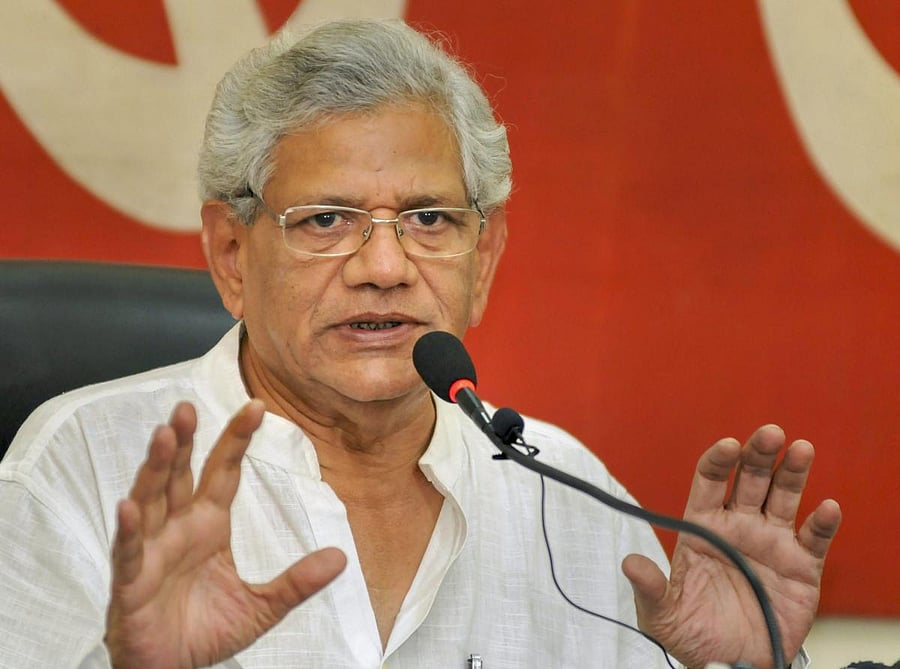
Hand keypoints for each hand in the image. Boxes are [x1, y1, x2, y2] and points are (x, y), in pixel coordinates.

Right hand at [105, 400, 346, 668]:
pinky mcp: (131, 582)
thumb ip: (298, 582)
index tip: (256, 406)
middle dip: (182, 442)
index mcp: (209, 526)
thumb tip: (341, 557)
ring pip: (151, 501)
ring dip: (155, 468)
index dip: (236, 440)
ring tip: (163, 436)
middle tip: (187, 408)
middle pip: (179, 476)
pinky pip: (128, 552)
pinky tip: (129, 506)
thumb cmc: (207, 631)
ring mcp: (151, 552)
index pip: (223, 473)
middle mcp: (177, 529)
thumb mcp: (263, 606)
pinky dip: (128, 530)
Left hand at [622, 425, 840, 668]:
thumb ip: (650, 588)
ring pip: (784, 498)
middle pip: (751, 479)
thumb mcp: (661, 614)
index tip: (727, 446)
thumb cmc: (692, 634)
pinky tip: (826, 507)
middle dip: (759, 454)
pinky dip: (822, 523)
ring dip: (793, 472)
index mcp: (704, 526)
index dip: (719, 461)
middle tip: (769, 433)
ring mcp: (771, 543)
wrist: (731, 665)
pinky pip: (814, 539)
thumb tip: (630, 563)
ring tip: (800, 449)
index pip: (710, 482)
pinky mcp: (802, 567)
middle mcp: (739, 526)